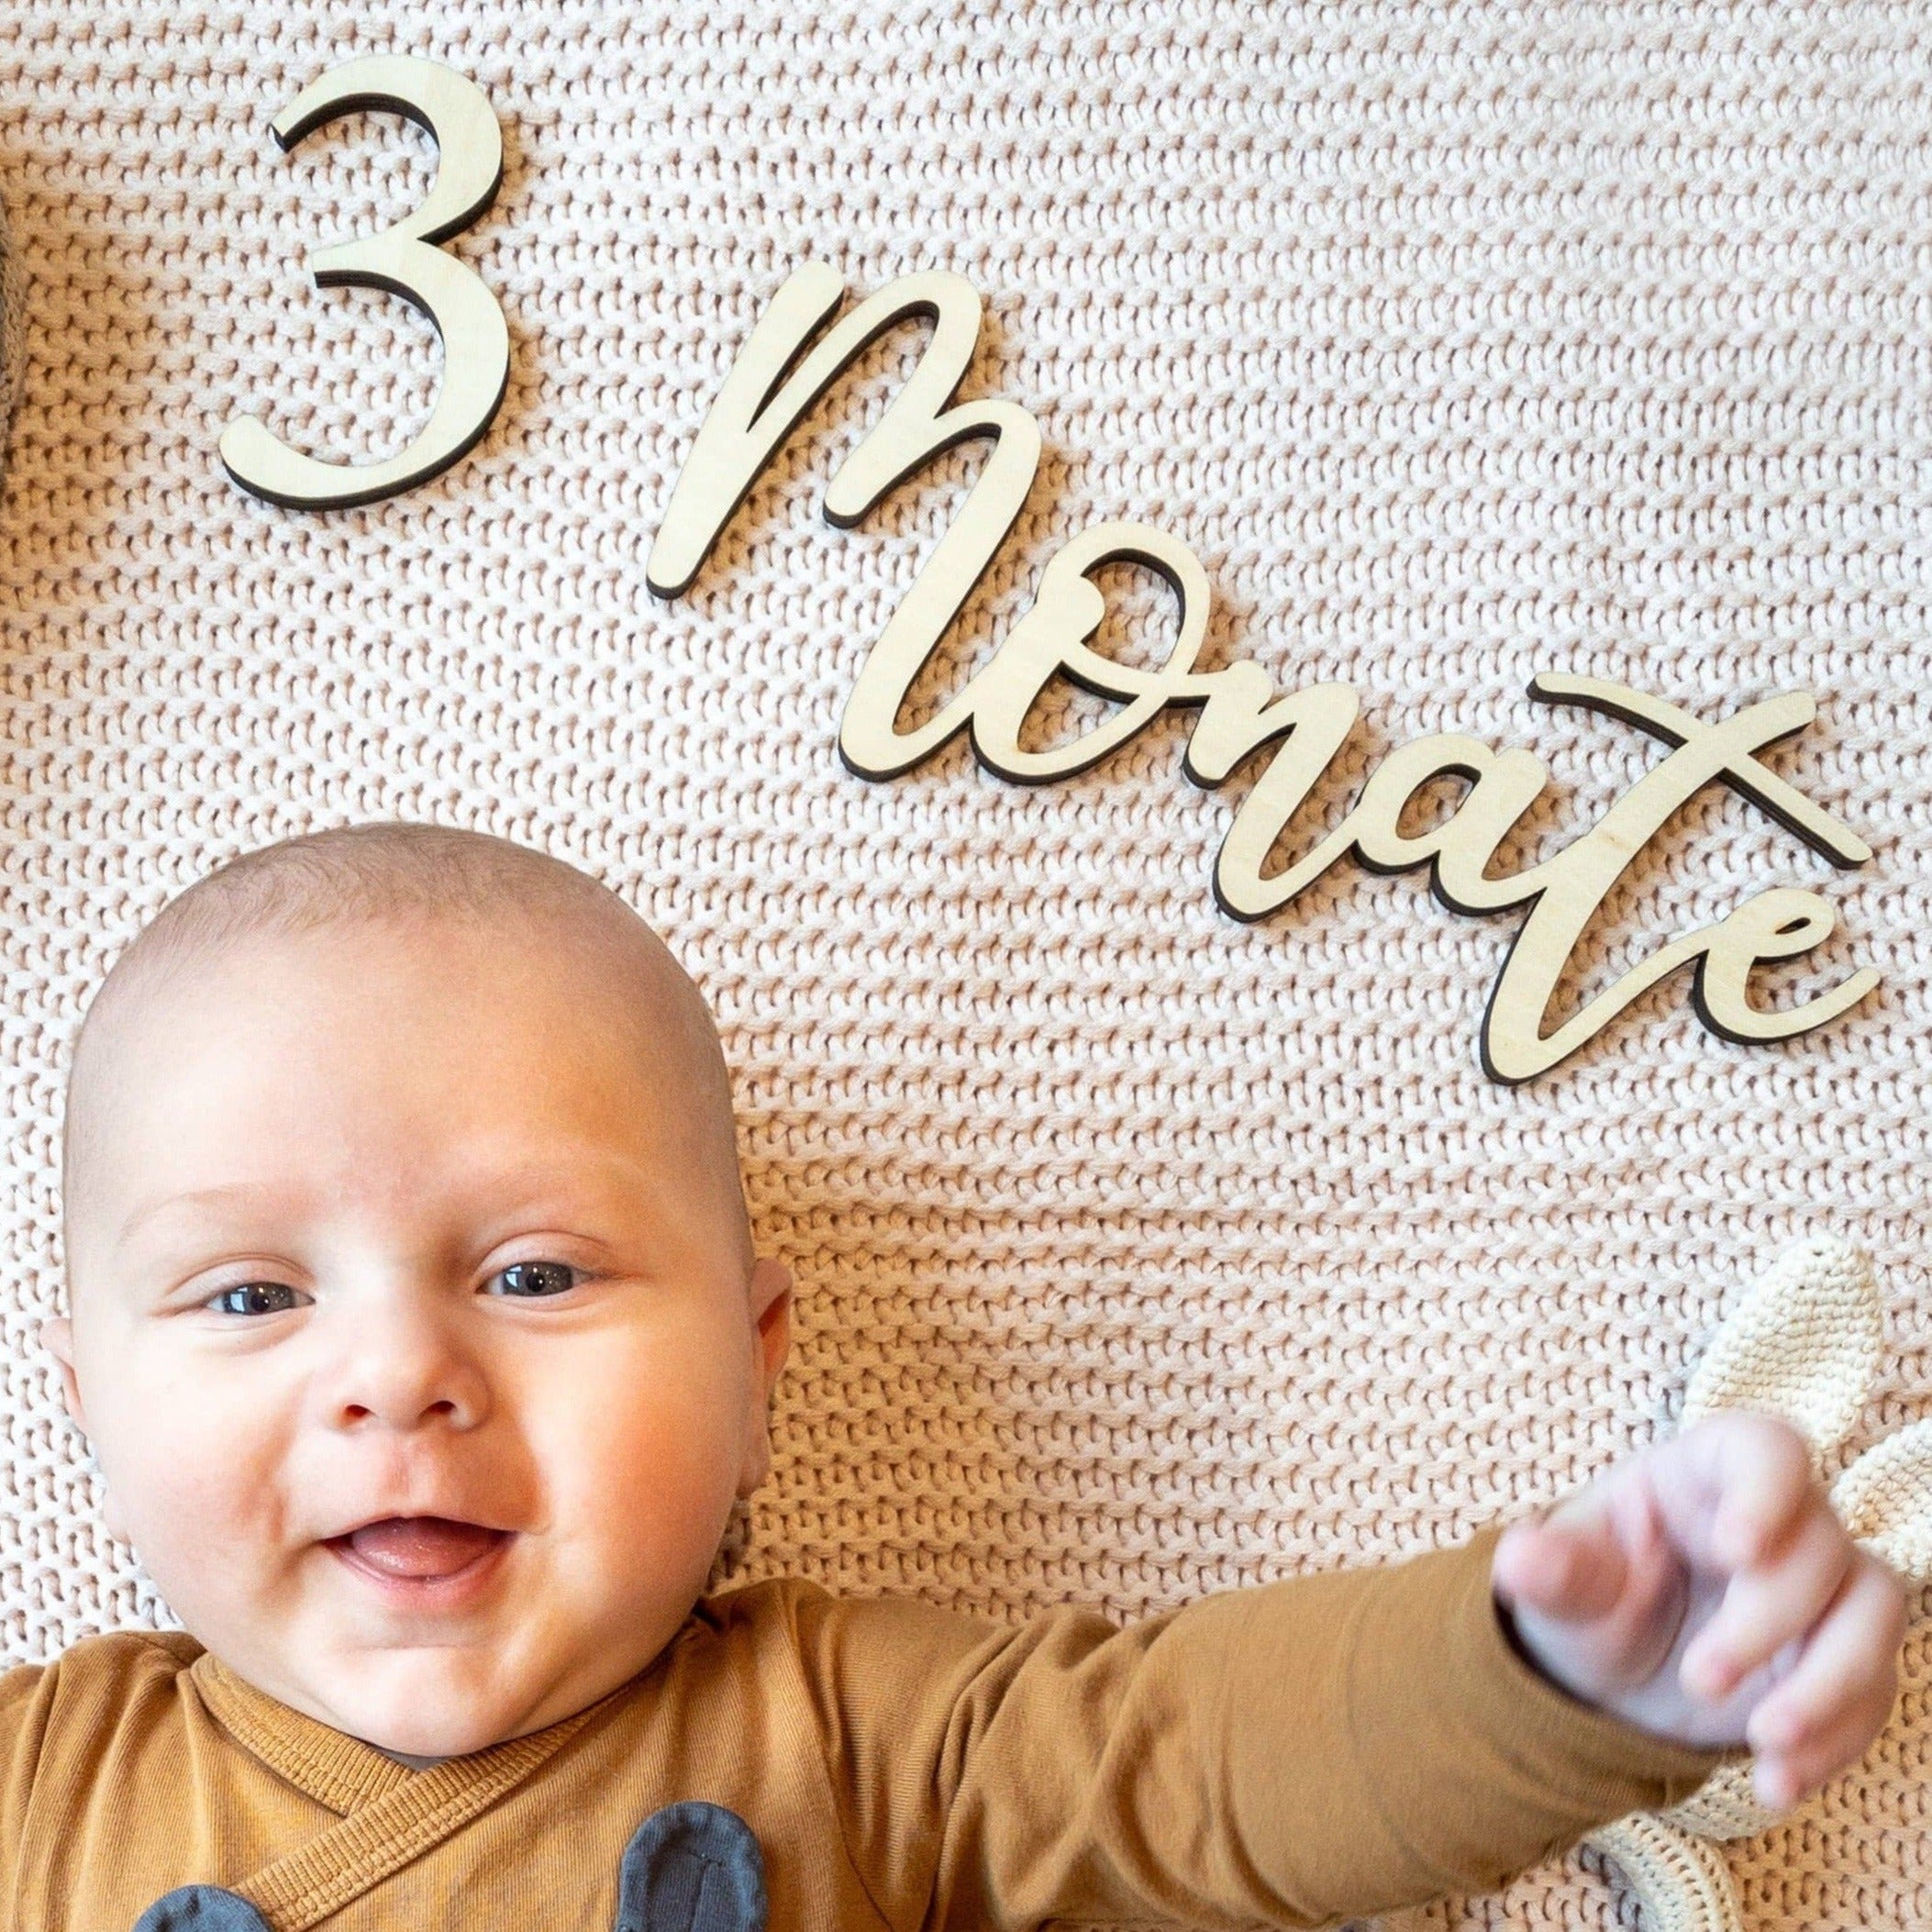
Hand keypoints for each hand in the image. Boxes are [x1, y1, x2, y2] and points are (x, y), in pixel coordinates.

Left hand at [1491, 1412, 1908, 1812]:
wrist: (1611, 1673)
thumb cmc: (1589, 1596)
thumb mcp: (1562, 1584)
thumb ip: (1553, 1569)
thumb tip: (1521, 1560)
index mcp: (1704, 1475)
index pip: (1765, 1449)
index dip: (1767, 1491)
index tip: (1738, 1550)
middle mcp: (1779, 1522)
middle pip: (1820, 1548)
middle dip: (1766, 1622)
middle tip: (1698, 1678)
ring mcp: (1821, 1591)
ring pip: (1872, 1612)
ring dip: (1829, 1684)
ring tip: (1763, 1740)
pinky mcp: (1841, 1659)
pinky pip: (1872, 1692)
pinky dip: (1833, 1741)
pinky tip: (1777, 1780)